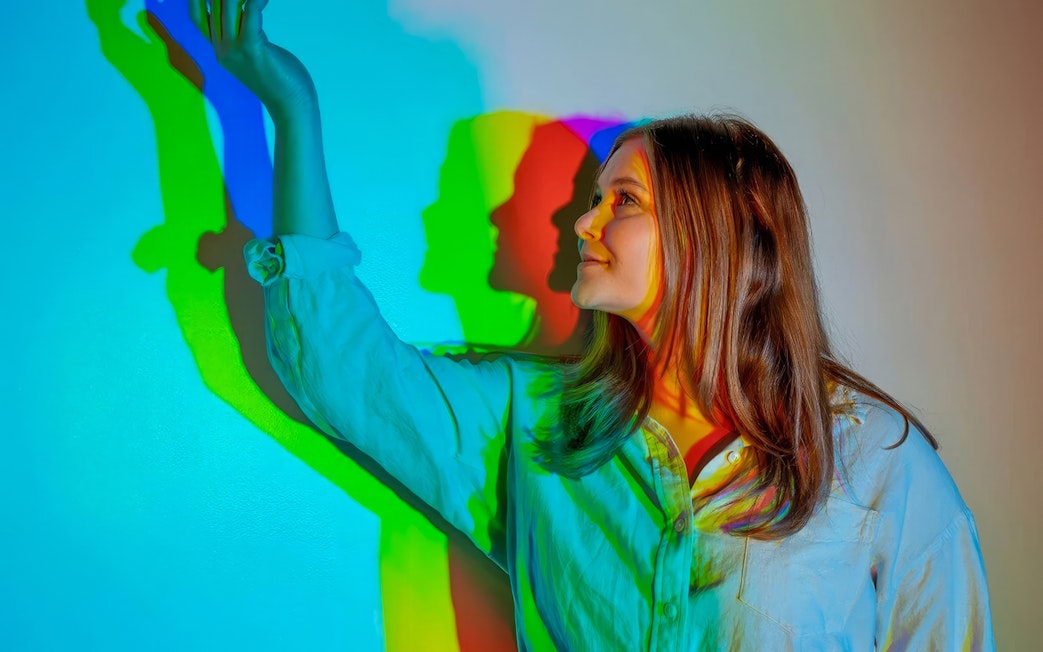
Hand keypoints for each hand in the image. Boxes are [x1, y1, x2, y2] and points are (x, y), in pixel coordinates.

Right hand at [190, 0, 316, 120]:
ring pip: (227, 4)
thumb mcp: (257, 51)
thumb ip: (248, 32)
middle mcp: (221, 48)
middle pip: (212, 3)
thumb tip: (248, 8)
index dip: (200, 0)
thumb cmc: (280, 78)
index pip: (197, 14)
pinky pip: (250, 12)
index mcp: (219, 49)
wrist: (292, 107)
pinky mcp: (253, 49)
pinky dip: (256, 0)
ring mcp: (234, 50)